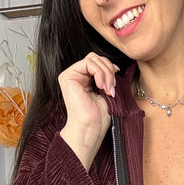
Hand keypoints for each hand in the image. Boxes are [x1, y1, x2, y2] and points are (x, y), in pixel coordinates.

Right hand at [59, 53, 118, 169]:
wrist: (91, 127)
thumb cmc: (99, 115)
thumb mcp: (106, 90)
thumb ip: (107, 76)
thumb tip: (114, 66)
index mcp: (83, 79)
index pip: (97, 62)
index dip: (109, 68)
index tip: (115, 83)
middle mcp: (75, 75)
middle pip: (95, 57)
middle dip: (108, 70)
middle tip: (112, 87)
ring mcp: (70, 75)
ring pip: (93, 59)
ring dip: (106, 73)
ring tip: (108, 89)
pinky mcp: (68, 76)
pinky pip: (88, 63)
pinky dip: (100, 73)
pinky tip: (101, 87)